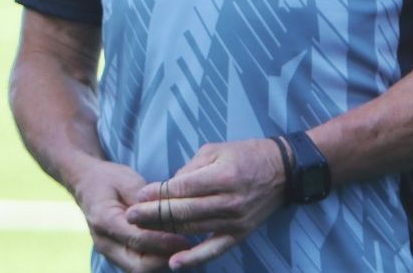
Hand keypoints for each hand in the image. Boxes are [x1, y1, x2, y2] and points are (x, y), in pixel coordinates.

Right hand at [70, 158, 192, 271]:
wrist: (86, 183)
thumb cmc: (109, 179)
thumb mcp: (128, 181)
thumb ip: (146, 202)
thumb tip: (170, 219)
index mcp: (104, 220)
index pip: (137, 239)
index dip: (164, 242)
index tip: (185, 240)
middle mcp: (104, 242)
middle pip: (138, 266)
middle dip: (165, 261)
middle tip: (187, 250)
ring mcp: (108, 252)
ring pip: (139, 271)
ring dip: (162, 264)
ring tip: (182, 252)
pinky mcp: (116, 256)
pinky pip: (138, 267)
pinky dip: (156, 263)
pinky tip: (171, 252)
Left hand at [124, 138, 286, 268]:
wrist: (283, 171)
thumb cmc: (244, 155)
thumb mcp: (214, 151)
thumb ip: (189, 170)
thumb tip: (165, 189)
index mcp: (222, 176)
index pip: (182, 188)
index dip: (158, 193)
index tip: (138, 196)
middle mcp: (230, 201)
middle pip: (184, 212)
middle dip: (153, 215)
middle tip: (130, 216)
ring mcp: (236, 221)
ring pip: (193, 229)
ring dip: (164, 232)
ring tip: (141, 231)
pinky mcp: (240, 234)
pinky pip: (214, 250)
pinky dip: (194, 258)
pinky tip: (174, 262)